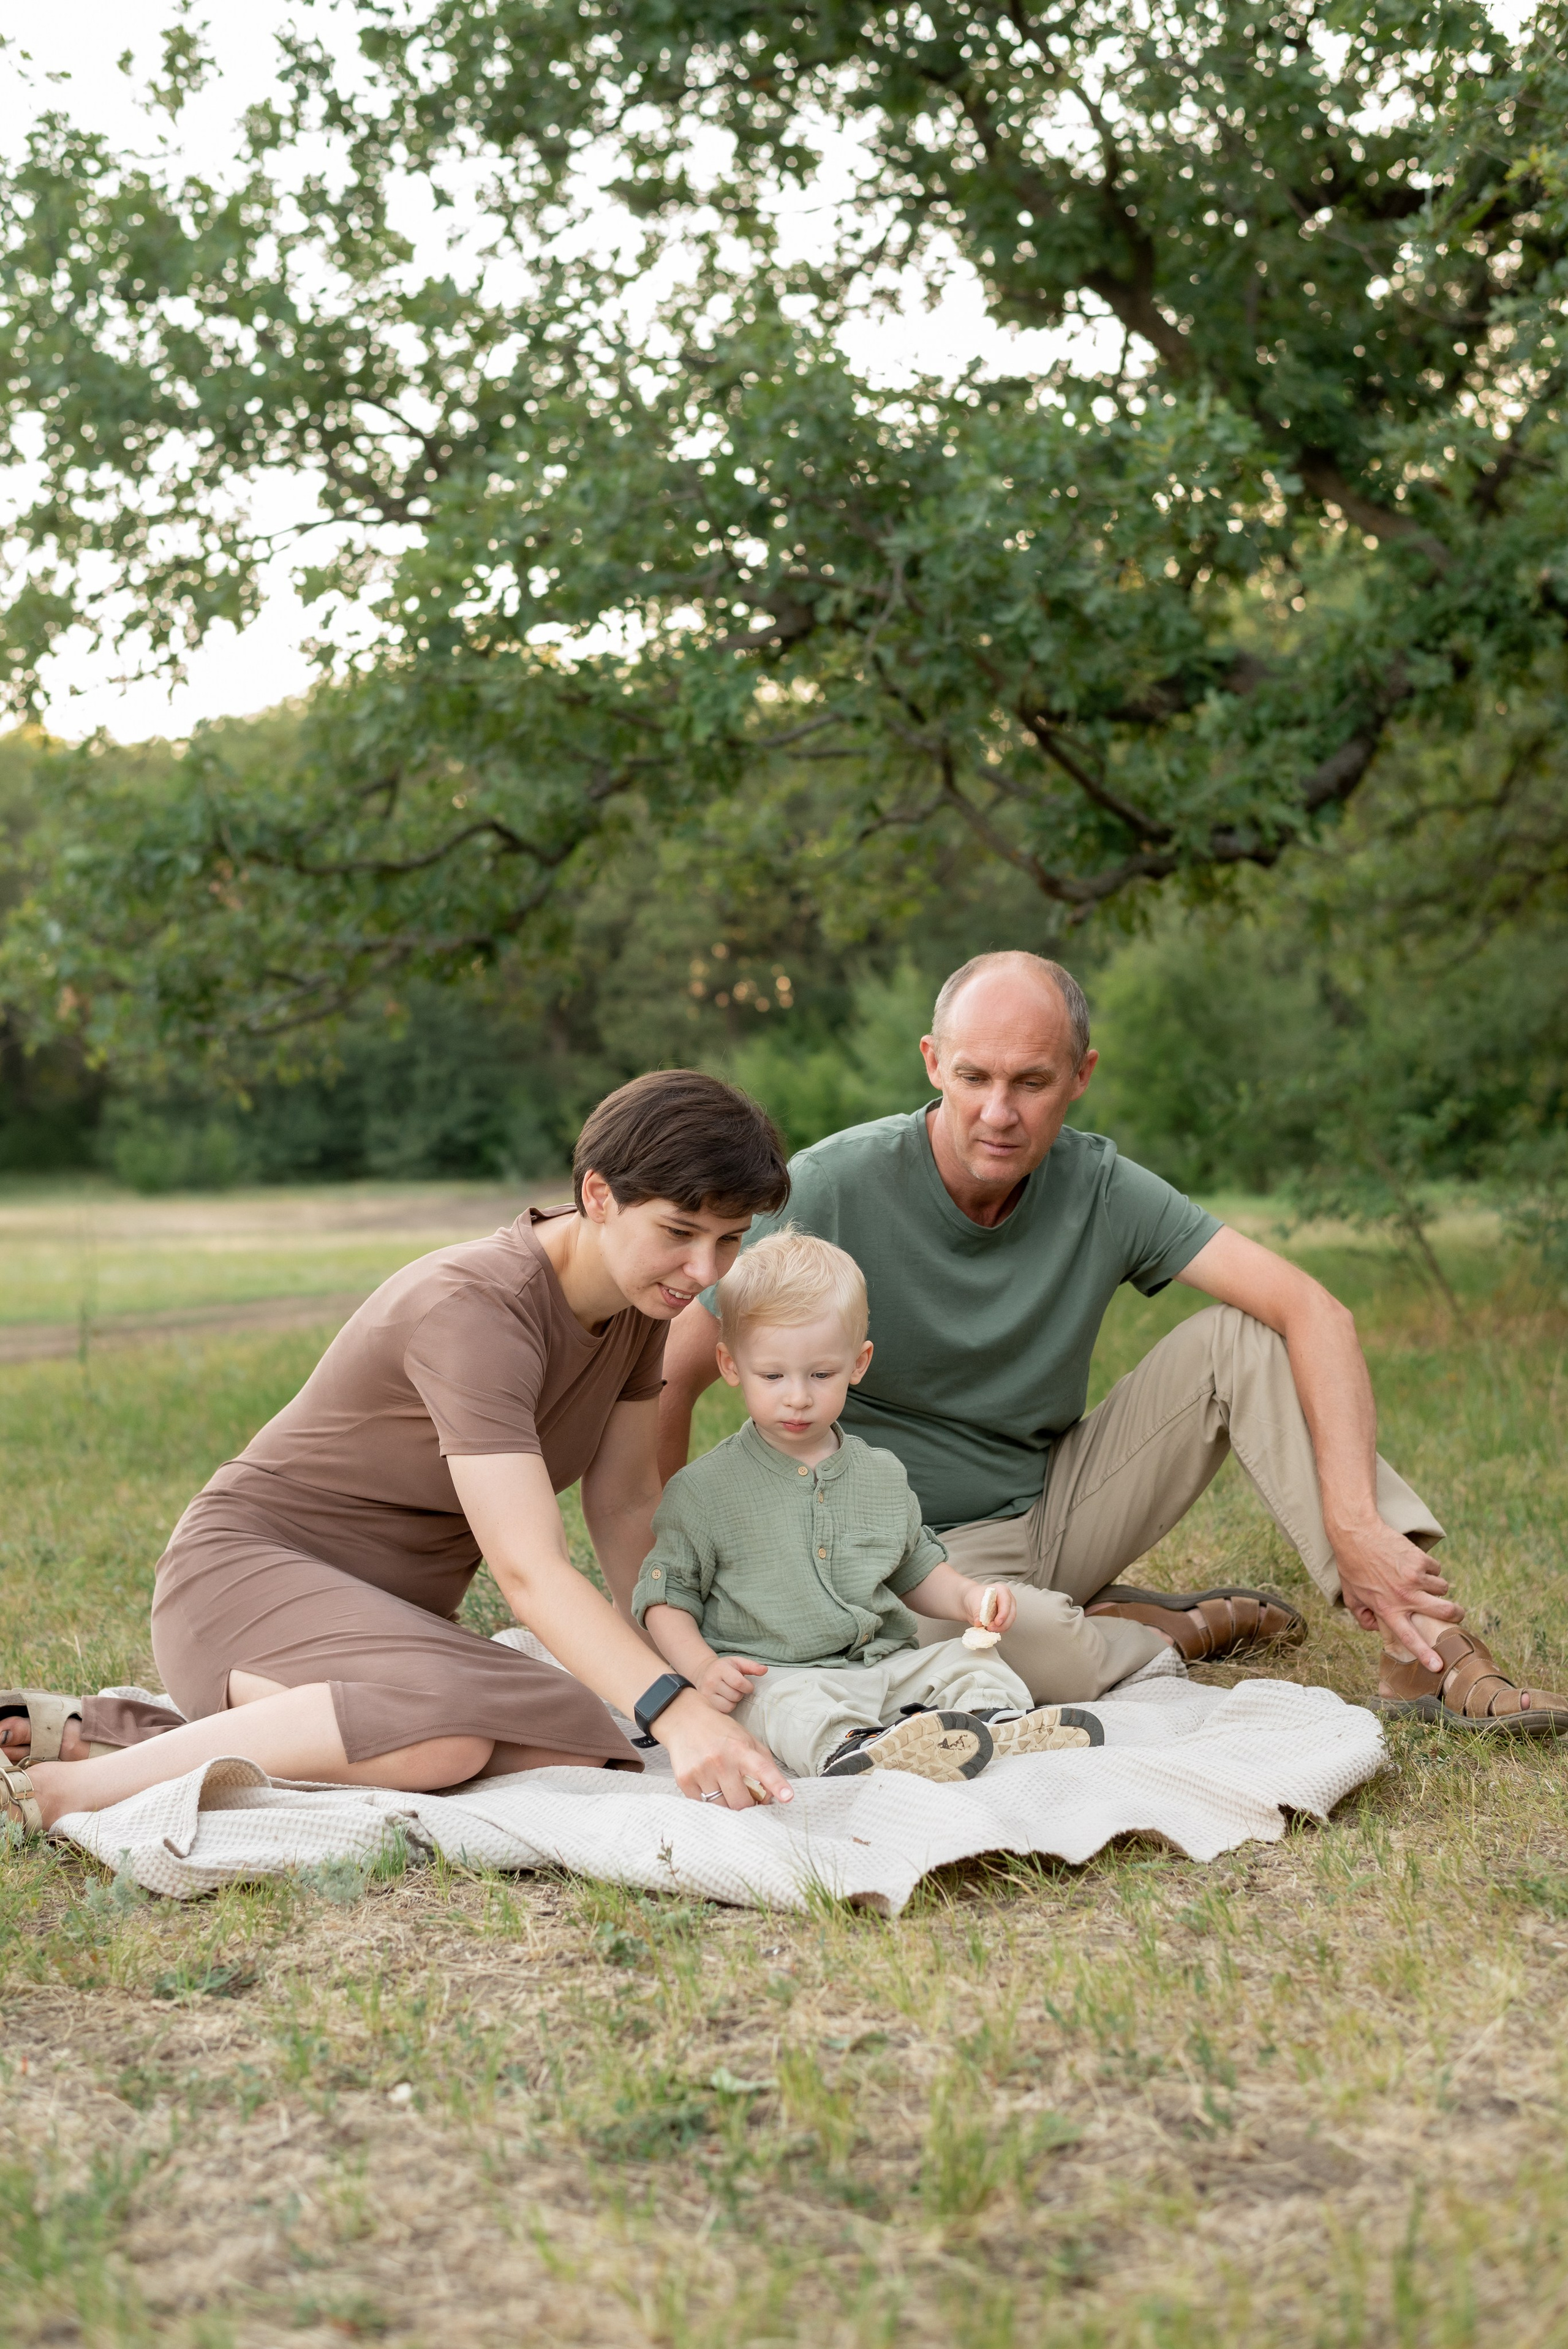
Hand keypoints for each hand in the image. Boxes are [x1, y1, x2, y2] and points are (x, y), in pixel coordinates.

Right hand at [655, 1688, 792, 1808]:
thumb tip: (771, 1795)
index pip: (762, 1769)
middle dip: (747, 1803)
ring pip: (722, 1807)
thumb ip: (763, 1764)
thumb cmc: (721, 1732)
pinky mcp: (684, 1780)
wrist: (684, 1719)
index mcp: (740, 1748)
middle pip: (741, 1801)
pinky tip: (707, 1782)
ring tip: (724, 1786)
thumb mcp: (747, 1739)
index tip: (788, 1797)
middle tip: (747, 1797)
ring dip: (727, 1802)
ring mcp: (701, 1771)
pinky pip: (702, 1804)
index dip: (776, 1784)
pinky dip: (708, 1799)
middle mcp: (720, 1760)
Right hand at [697, 1655, 767, 1713]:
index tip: (748, 1686)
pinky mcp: (706, 1704)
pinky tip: (724, 1699)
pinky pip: (723, 1711)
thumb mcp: (738, 1662)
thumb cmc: (725, 1668)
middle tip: (736, 1688)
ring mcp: (706, 1694)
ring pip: (729, 1705)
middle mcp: (711, 1681)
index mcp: (720, 1669)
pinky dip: (727, 1706)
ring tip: (729, 1693)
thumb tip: (765, 1670)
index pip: (738, 1683)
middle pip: (735, 1696)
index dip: (748, 1687)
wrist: (703, 1672)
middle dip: (740, 1693)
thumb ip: (752, 1666)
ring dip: (734, 1701)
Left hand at [964, 1581, 1016, 1635]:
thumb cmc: (974, 1597)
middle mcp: (1008, 1600)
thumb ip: (977, 1612)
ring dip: (1000, 1628)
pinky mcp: (1005, 1619)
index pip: (1006, 1603)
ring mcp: (1008, 1609)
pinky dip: (998, 1630)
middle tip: (990, 1629)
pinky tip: (990, 1630)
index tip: (997, 1622)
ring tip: (988, 1630)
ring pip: (1009, 1622)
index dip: (1003, 1614)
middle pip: (1011, 1614)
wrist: (971, 1602)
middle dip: (1002, 1624)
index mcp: (1002, 1591)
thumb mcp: (973, 1602)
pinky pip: (1005, 1626)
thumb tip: (978, 1622)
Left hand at [1333, 1520, 1462, 1669]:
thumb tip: (1377, 1628)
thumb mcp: (1352, 1597)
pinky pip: (1437, 1569)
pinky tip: (1414, 1562)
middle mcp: (1404, 1596)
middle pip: (1444, 1612)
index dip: (1425, 1653)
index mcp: (1388, 1609)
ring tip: (1419, 1579)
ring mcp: (1415, 1578)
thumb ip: (1363, 1617)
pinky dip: (1430, 1568)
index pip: (1409, 1637)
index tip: (1439, 1666)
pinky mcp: (1421, 1560)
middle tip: (1456, 1613)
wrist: (1356, 1533)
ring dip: (1436, 1586)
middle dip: (1456, 1615)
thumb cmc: (1352, 1566)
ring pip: (1443, 1589)